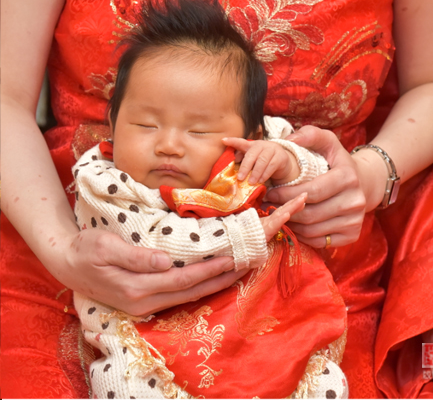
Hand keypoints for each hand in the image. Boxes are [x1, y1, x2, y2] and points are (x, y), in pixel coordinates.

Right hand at [61, 228, 246, 315]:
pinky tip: (214, 277)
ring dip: (215, 284)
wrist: (66, 263)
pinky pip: (180, 295)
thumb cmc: (85, 249)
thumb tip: (165, 261)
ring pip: (189, 296)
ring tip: (239, 271)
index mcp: (136, 288)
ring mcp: (145, 305)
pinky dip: (200, 286)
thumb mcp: (105, 247)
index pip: (183, 279)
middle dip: (222, 279)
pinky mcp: (145, 301)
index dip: (209, 270)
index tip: (232, 257)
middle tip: (248, 265)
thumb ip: (136, 256)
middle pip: (192, 292)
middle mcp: (144, 301)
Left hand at [222, 137, 298, 184]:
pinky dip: (265, 174)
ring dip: (256, 173)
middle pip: (252, 154)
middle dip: (245, 166)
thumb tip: (235, 162)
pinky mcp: (281, 157)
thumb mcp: (253, 161)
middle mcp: (262, 145)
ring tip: (251, 182)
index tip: (223, 141)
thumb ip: (244, 161)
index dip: (233, 141)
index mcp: (252, 145)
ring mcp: (272, 149)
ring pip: (262, 160)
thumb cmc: (264, 163)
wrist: (282, 164)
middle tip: (240, 178)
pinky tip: (261, 181)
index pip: (241, 142)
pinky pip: (272, 166)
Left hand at [264, 126, 367, 247]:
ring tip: (280, 214)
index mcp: (348, 177)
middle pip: (311, 214)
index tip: (270, 192)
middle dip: (285, 210)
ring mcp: (355, 221)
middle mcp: (355, 201)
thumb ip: (310, 135)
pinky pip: (320, 242)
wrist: (365, 183)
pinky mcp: (353, 235)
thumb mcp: (328, 142)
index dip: (286, 194)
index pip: (311, 192)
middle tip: (270, 205)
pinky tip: (294, 225)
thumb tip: (290, 140)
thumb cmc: (338, 163)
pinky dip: (303, 236)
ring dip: (291, 224)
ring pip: (313, 230)